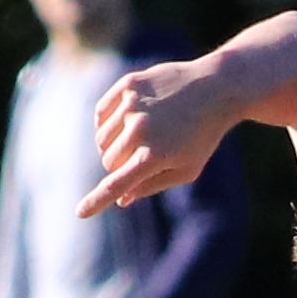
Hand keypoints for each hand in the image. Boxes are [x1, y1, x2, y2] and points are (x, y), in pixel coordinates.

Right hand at [80, 59, 232, 215]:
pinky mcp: (128, 85)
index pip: (116, 184)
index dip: (96, 201)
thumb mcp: (187, 169)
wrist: (216, 87)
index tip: (80, 212)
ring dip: (114, 143)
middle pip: (108, 161)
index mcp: (155, 156)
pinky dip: (108, 121)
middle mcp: (140, 130)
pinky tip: (128, 119)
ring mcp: (132, 105)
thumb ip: (152, 185)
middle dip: (120, 164)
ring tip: (140, 136)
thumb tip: (122, 199)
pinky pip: (100, 113)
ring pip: (101, 138)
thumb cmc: (203, 135)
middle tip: (144, 155)